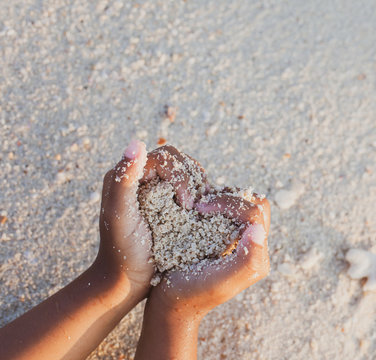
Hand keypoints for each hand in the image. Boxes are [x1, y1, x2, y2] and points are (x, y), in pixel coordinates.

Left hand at [96, 142, 201, 296]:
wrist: (127, 280)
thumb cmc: (122, 250)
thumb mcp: (121, 213)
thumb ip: (125, 177)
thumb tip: (137, 143)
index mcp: (127, 175)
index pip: (165, 157)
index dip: (181, 175)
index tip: (186, 202)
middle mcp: (142, 179)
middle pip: (179, 163)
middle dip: (192, 181)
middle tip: (194, 207)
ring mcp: (158, 193)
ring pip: (188, 176)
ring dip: (199, 189)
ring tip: (199, 210)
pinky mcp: (170, 206)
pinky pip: (191, 192)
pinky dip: (201, 199)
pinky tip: (203, 213)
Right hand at [149, 193, 270, 319]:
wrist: (170, 302)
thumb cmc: (192, 293)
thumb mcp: (219, 282)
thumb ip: (246, 260)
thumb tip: (258, 230)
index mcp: (257, 254)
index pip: (255, 212)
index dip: (229, 204)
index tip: (201, 208)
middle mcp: (252, 244)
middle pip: (254, 202)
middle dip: (229, 197)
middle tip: (201, 205)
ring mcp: (239, 237)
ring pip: (242, 202)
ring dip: (222, 198)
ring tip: (199, 206)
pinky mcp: (225, 232)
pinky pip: (228, 207)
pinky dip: (214, 202)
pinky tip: (196, 209)